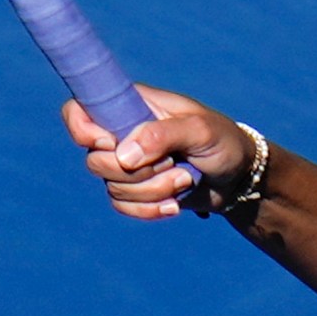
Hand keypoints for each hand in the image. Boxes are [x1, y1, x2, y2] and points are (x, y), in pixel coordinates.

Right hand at [63, 85, 257, 219]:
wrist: (238, 177)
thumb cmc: (223, 142)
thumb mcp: (200, 130)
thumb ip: (162, 135)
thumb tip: (123, 156)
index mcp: (130, 106)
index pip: (78, 110)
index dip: (82, 130)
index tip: (109, 144)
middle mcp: (122, 133)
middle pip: (95, 161)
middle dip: (135, 173)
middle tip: (172, 164)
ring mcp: (128, 164)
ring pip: (112, 188)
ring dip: (152, 191)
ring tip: (185, 179)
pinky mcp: (137, 190)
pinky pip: (123, 206)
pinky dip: (149, 209)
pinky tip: (174, 204)